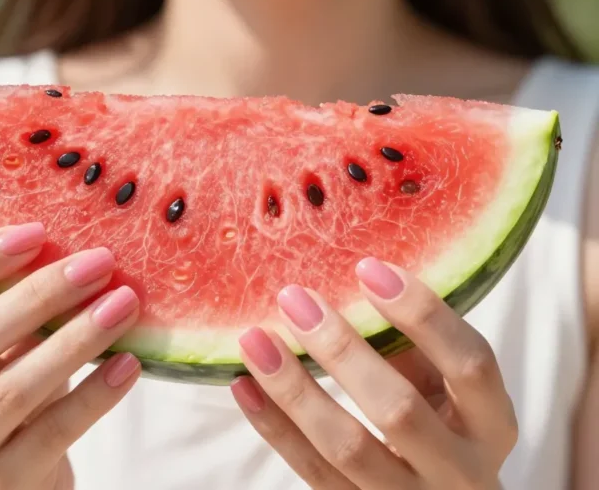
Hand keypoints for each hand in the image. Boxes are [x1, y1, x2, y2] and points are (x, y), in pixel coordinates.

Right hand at [0, 223, 141, 489]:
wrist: (8, 480)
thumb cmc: (7, 391)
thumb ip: (12, 303)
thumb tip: (75, 243)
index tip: (35, 231)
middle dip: (40, 293)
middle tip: (98, 262)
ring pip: (15, 387)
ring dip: (76, 339)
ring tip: (123, 304)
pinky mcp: (6, 479)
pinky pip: (55, 430)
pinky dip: (95, 394)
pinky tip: (130, 363)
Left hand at [231, 257, 516, 489]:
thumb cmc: (444, 429)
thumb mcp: (446, 390)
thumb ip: (414, 348)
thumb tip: (353, 284)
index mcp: (491, 424)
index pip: (470, 364)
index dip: (423, 314)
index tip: (369, 268)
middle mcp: (459, 470)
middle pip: (398, 410)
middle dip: (342, 351)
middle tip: (295, 300)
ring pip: (346, 448)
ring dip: (294, 390)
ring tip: (256, 340)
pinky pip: (311, 472)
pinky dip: (274, 427)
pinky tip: (245, 386)